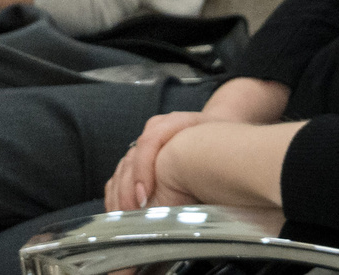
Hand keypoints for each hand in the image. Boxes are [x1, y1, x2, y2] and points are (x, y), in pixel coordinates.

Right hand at [102, 78, 289, 210]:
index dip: (143, 169)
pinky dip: (117, 191)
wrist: (220, 127)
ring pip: (123, 166)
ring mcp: (146, 140)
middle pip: (132, 157)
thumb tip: (189, 198)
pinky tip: (118, 209)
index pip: (150, 140)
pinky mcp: (141, 154)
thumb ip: (202, 165)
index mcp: (175, 122)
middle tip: (132, 214)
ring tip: (123, 216)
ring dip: (119, 193)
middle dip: (128, 189)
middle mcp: (156, 129)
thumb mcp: (219, 148)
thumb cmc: (221, 141)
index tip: (145, 199)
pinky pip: (121, 173)